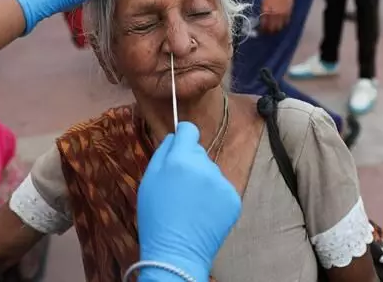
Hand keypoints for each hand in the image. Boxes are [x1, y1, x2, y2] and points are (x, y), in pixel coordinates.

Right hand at [138, 122, 240, 281]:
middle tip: (180, 188)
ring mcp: (222, 183)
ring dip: (203, 182)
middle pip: (200, 153)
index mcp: (180, 159)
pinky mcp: (233, 199)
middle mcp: (205, 166)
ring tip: (191, 205)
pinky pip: (223, 189)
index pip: (190, 130)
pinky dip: (215, 198)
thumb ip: (162, 152)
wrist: (176, 253)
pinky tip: (203, 213)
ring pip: (212, 172)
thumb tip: (175, 136)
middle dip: (191, 164)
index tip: (180, 146)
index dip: (183, 137)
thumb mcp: (148, 181)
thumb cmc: (156, 217)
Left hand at [259, 0, 293, 32]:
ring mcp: (282, 15)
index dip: (262, 29)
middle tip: (267, 32)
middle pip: (272, 28)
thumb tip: (262, 19)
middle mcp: (274, 14)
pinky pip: (285, 23)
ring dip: (276, 29)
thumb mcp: (264, 2)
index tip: (261, 31)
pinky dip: (283, 25)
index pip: (264, 24)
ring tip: (274, 30)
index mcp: (267, 11)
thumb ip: (263, 11)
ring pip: (279, 27)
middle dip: (269, 31)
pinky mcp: (288, 14)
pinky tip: (280, 25)